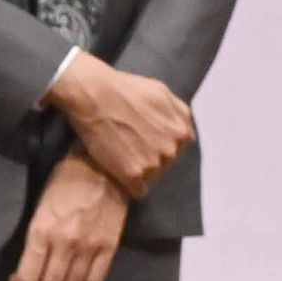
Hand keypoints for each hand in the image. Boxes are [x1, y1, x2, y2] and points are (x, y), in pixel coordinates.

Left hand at [9, 154, 128, 280]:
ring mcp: (89, 248)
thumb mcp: (41, 207)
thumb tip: (32, 265)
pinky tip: (78, 280)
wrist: (103, 168)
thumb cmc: (65, 183)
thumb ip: (37, 238)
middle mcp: (65, 244)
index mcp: (42, 232)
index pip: (28, 278)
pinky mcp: (109, 248)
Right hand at [45, 53, 195, 196]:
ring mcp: (154, 163)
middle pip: (165, 165)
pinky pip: (138, 191)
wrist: (94, 95)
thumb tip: (188, 134)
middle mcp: (172, 149)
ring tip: (121, 157)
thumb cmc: (125, 89)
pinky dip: (129, 185)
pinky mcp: (133, 175)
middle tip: (130, 146)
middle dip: (151, 158)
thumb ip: (179, 114)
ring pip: (152, 178)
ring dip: (140, 172)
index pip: (178, 150)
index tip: (144, 139)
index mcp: (181, 132)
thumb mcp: (162, 93)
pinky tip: (118, 172)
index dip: (160, 145)